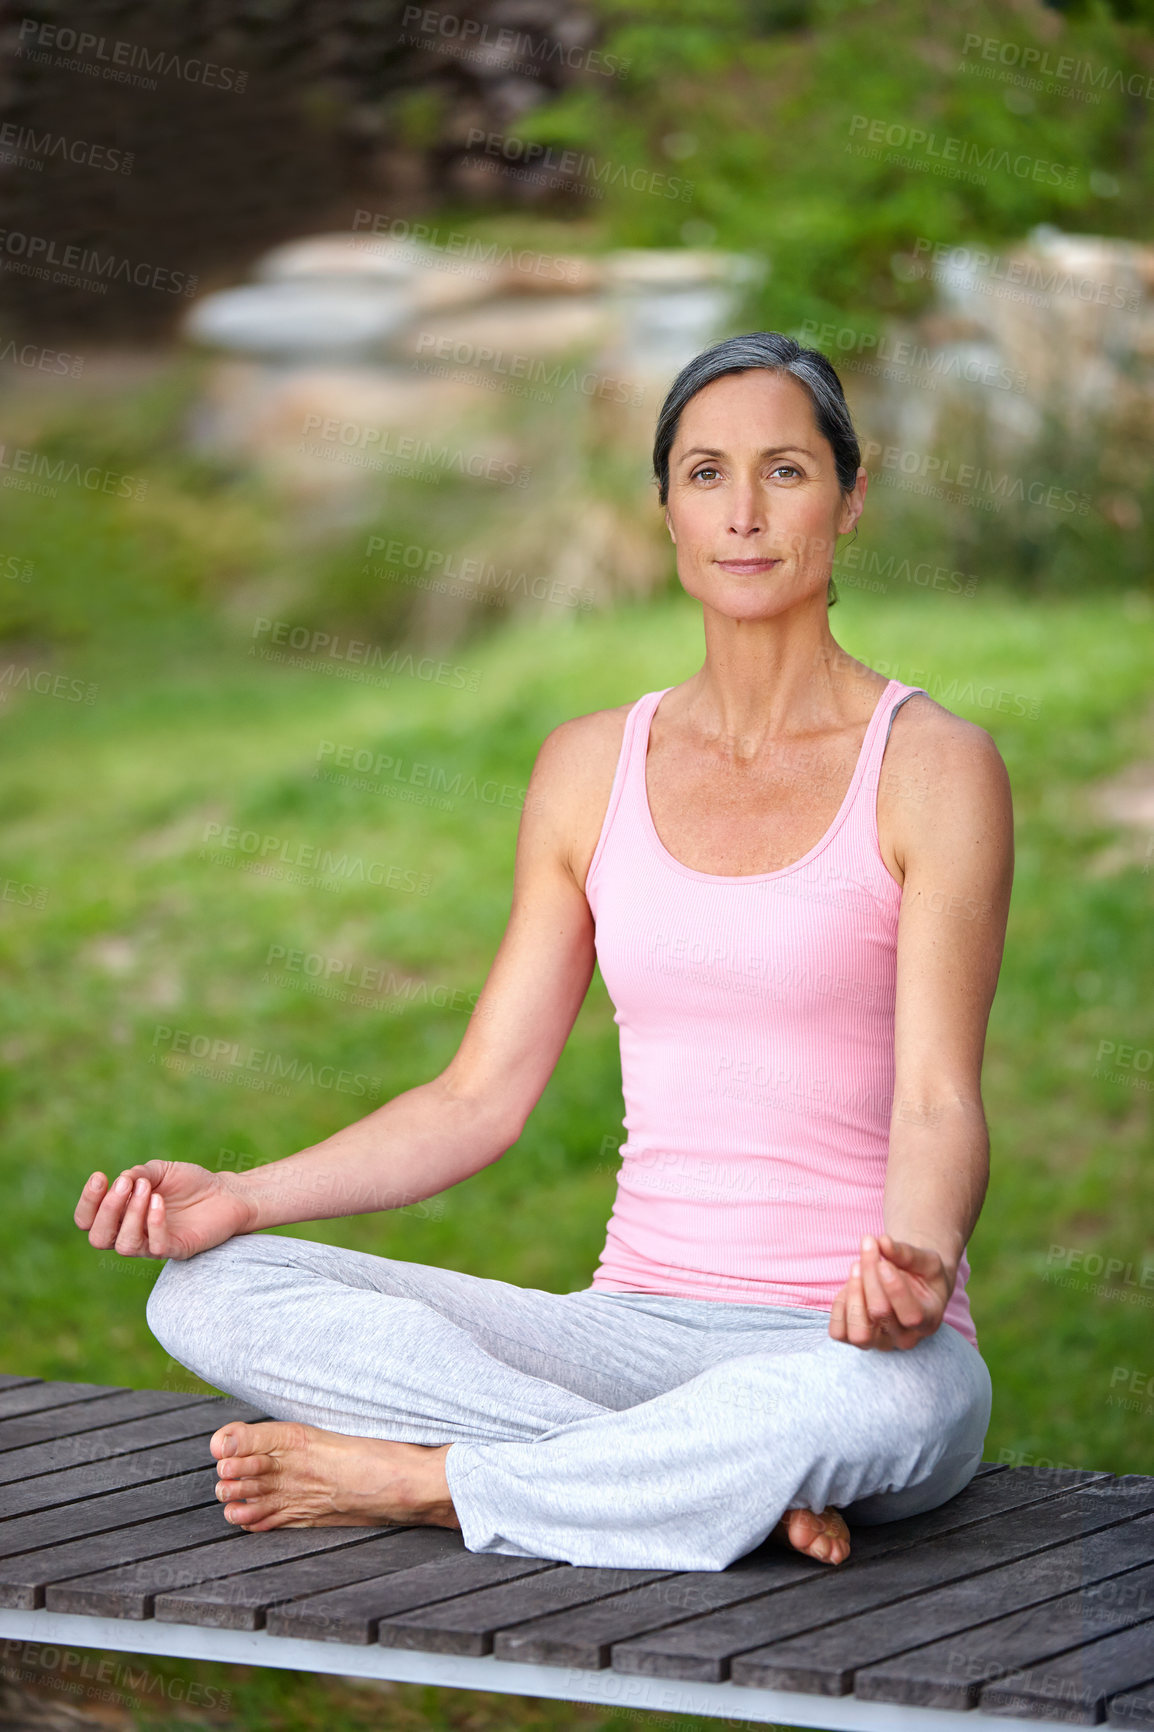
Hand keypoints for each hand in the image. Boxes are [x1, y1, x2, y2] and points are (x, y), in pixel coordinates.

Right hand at [74, 1161, 254, 1260]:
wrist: (226, 1193)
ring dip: (131, 1214)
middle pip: (99, 1238)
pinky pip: (156, 1247)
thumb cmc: (190, 1183)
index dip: (88, 1202)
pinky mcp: (177, 1250)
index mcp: (122, 1216)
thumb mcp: (161, 1171)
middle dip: (107, 1210)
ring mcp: (153, 1245)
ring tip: (147, 1189)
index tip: (100, 1176)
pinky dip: (154, 1223)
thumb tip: (121, 1180)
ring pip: (124, 1245)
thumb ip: (139, 1173)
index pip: (88, 1220)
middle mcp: (133, 1234)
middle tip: (126, 1184)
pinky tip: (160, 1201)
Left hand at [828, 1233, 951, 1350]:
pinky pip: (838, 1332)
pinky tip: (851, 1284)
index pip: (911, 1316)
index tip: (884, 1262)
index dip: (894, 1288)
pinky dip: (839, 1306)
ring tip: (857, 1266)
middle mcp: (904, 1339)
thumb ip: (908, 1253)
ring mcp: (879, 1343)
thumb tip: (883, 1242)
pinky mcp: (856, 1339)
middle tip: (869, 1245)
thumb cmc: (923, 1274)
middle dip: (870, 1274)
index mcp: (928, 1321)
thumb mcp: (926, 1260)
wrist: (914, 1288)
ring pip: (859, 1332)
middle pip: (880, 1313)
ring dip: (853, 1294)